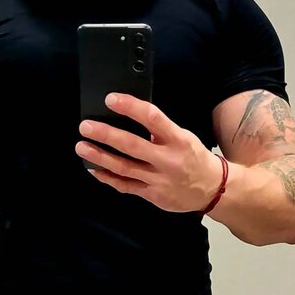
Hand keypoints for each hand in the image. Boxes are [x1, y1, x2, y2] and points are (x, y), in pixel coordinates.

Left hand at [75, 93, 224, 211]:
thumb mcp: (183, 137)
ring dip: (100, 157)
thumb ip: (159, 130)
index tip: (111, 99)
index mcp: (177, 139)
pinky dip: (108, 178)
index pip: (152, 118)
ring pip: (124, 168)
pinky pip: (126, 186)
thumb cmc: (193, 157)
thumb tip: (128, 117)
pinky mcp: (152, 195)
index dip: (130, 107)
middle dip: (106, 135)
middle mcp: (168, 159)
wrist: (212, 188)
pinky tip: (94, 169)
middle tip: (86, 126)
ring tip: (82, 147)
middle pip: (132, 145)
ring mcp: (159, 179)